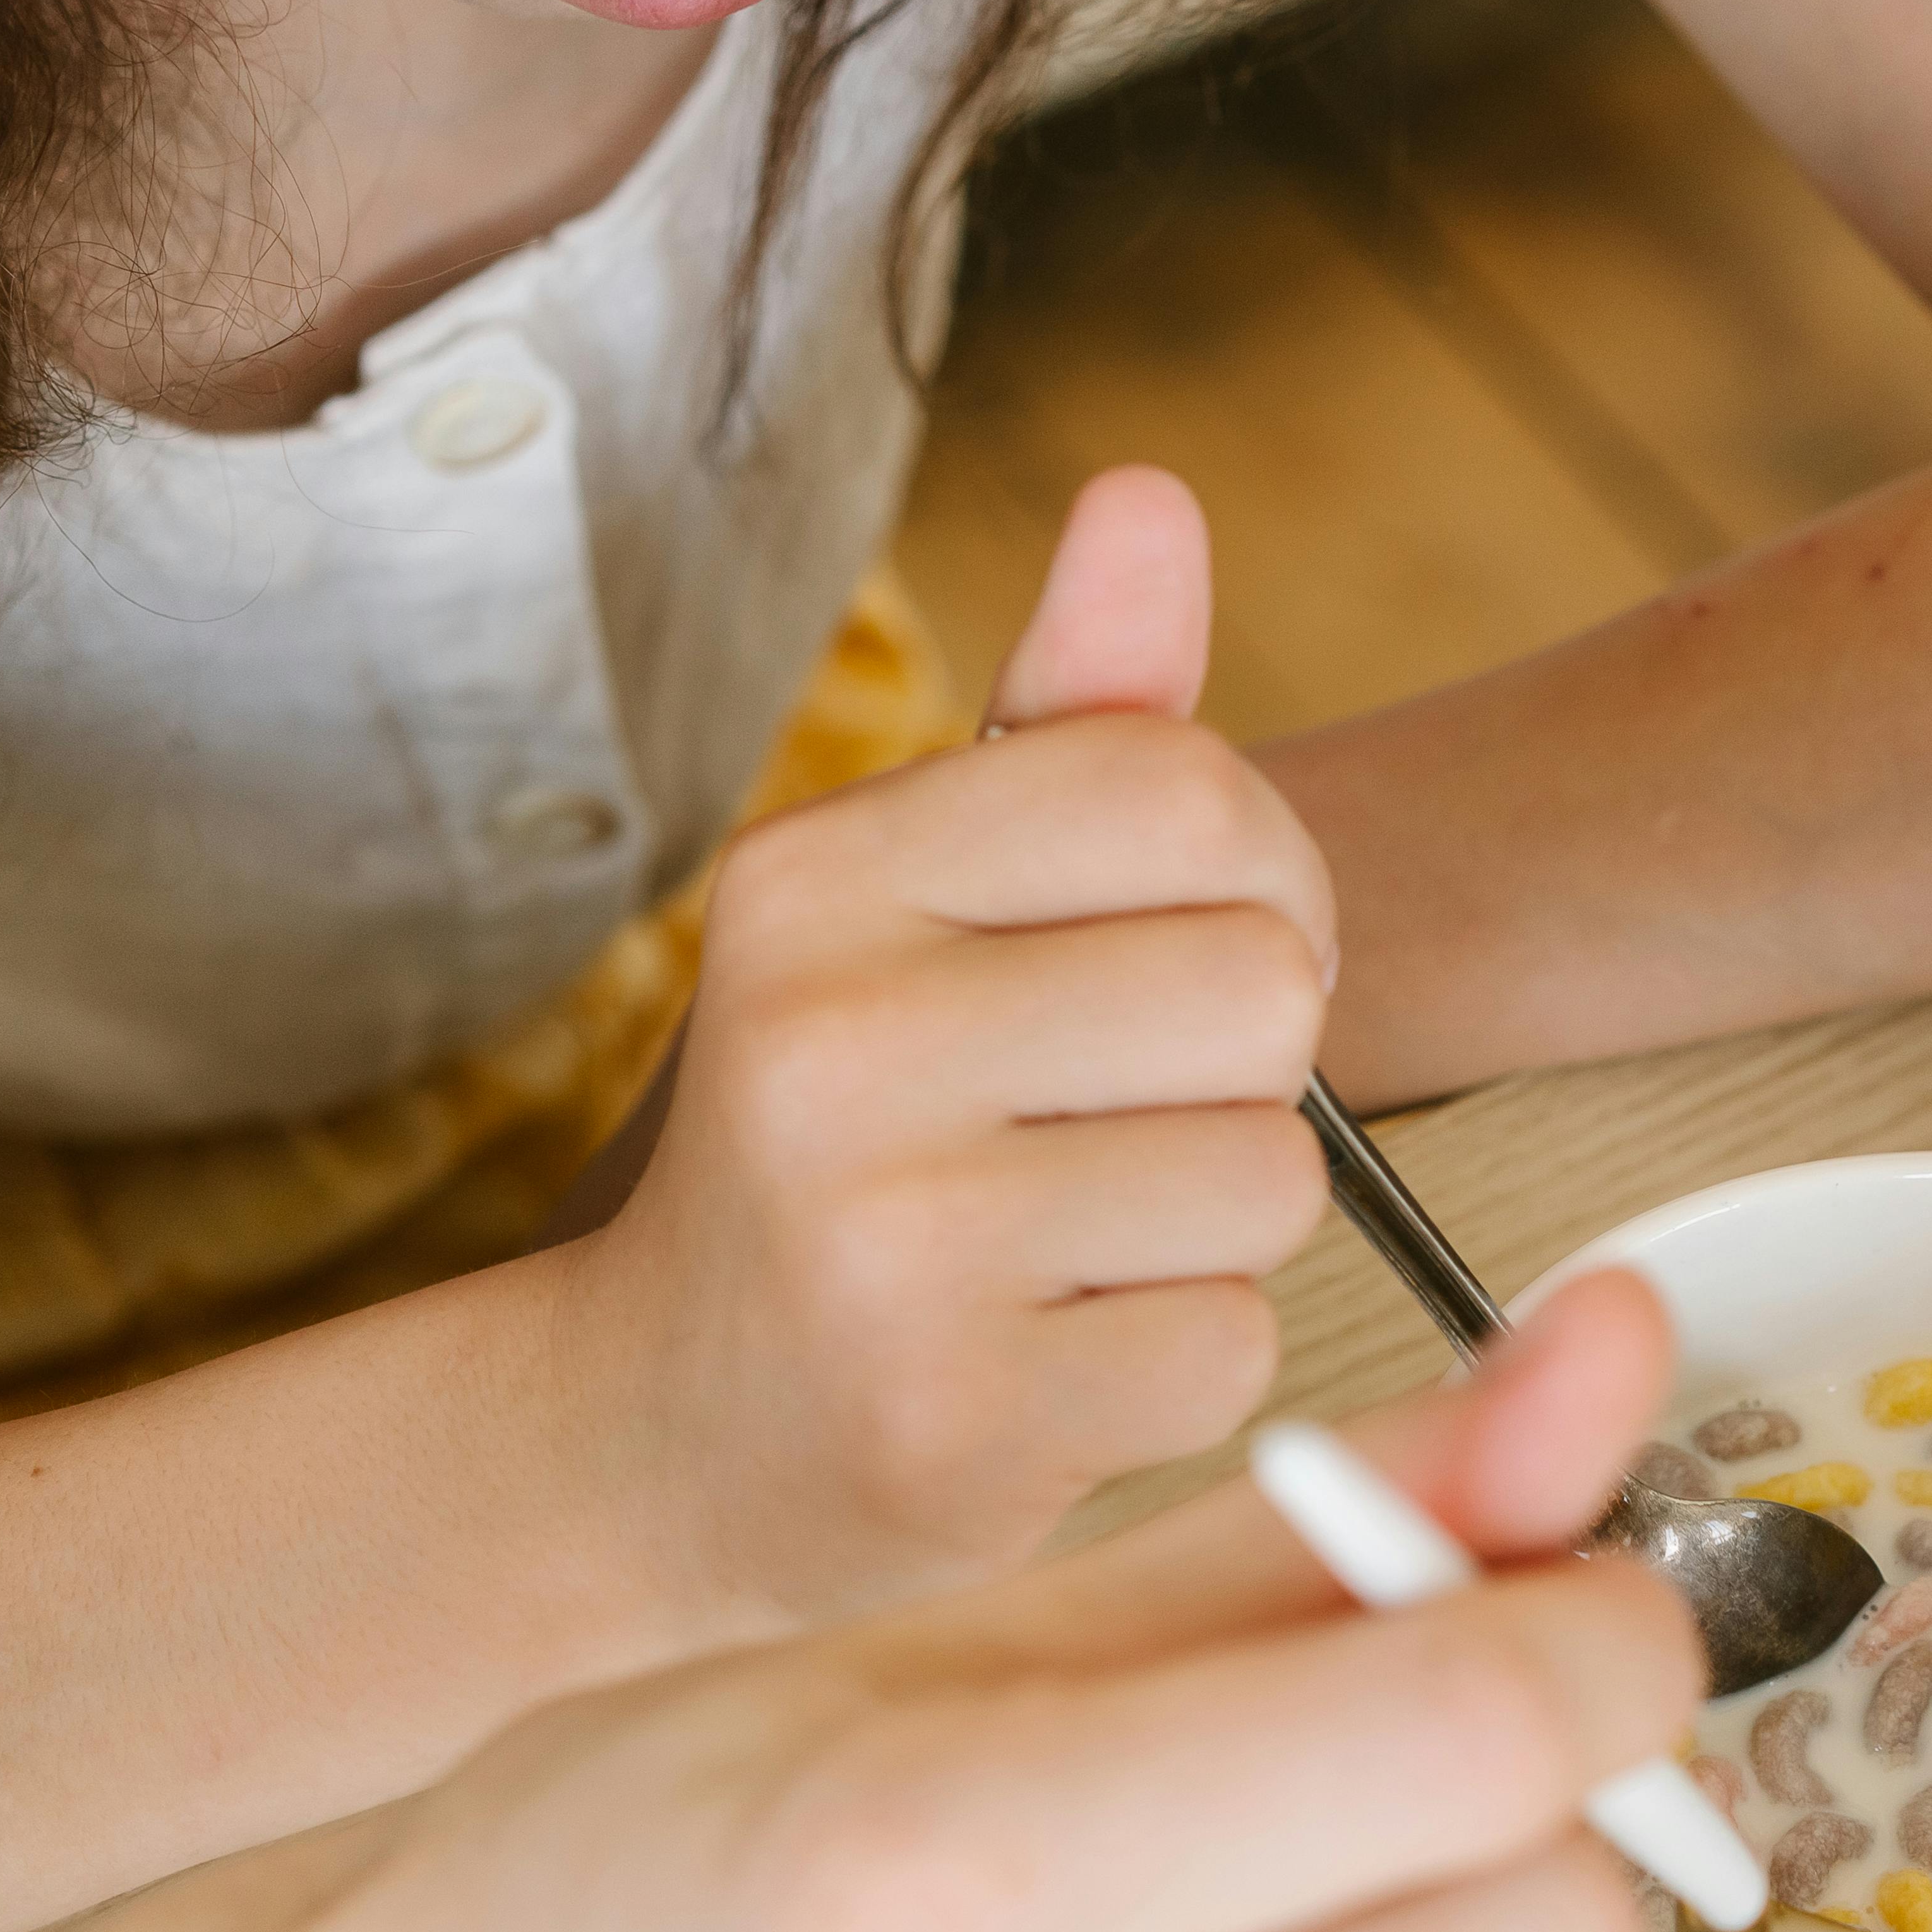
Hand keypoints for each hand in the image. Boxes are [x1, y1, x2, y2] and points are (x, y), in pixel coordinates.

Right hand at [565, 464, 1338, 1618]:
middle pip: (1266, 989)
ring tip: (1059, 1241)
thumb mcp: (917, 902)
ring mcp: (886, 1244)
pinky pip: (1231, 1347)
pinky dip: (1175, 1363)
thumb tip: (1154, 500)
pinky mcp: (958, 1421)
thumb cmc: (843, 1135)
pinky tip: (1044, 1356)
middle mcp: (827, 1040)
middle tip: (1102, 1122)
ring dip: (1208, 1227)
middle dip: (1236, 1072)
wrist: (661, 1431)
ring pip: (1271, 1181)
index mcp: (815, 876)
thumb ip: (1069, 717)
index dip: (1258, 887)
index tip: (1174, 957)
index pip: (1194, 798)